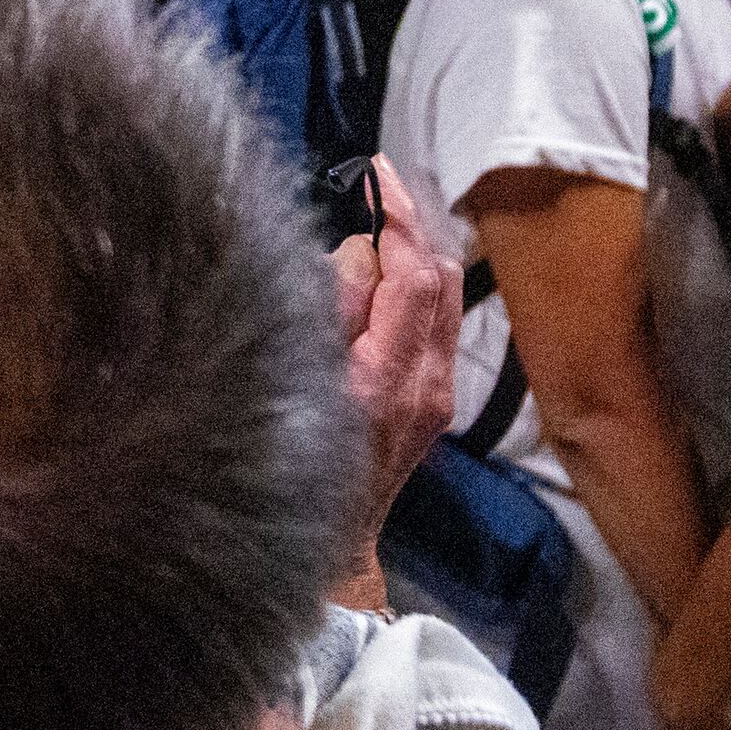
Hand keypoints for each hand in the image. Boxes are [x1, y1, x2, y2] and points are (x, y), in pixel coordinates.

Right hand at [328, 154, 463, 557]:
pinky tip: (370, 292)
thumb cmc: (289, 474)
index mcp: (389, 378)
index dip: (400, 214)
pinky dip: (408, 294)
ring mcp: (435, 396)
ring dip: (408, 261)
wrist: (325, 558)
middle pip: (440, 276)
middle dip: (406, 231)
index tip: (375, 171)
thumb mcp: (293, 388)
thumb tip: (356, 254)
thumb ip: (327, 317)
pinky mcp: (431, 405)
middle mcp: (428, 384)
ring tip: (361, 246)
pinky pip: (431, 326)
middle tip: (360, 207)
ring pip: (441, 298)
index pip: (417, 273)